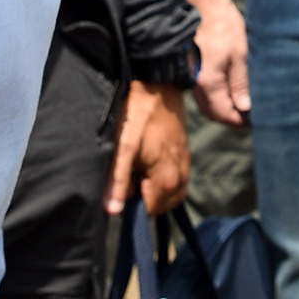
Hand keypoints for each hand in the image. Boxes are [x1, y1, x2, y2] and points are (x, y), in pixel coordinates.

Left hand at [108, 82, 189, 213]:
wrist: (157, 86)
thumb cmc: (137, 116)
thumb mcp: (122, 148)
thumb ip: (118, 181)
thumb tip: (113, 211)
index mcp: (167, 179)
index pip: (150, 211)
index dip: (132, 204)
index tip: (123, 185)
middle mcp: (181, 176)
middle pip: (162, 206)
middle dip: (144, 198)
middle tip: (130, 175)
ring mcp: (185, 165)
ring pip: (170, 194)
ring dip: (154, 189)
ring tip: (138, 169)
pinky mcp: (185, 155)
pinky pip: (176, 179)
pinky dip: (162, 178)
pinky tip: (147, 160)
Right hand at [191, 0, 249, 125]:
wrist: (203, 3)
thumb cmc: (224, 25)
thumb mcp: (240, 54)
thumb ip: (241, 83)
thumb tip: (245, 107)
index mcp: (209, 82)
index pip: (223, 114)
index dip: (239, 121)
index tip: (254, 122)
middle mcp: (196, 83)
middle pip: (212, 113)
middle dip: (230, 118)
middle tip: (249, 116)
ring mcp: (191, 76)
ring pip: (206, 103)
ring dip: (222, 108)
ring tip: (243, 104)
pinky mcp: (190, 67)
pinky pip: (203, 91)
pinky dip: (215, 96)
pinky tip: (229, 90)